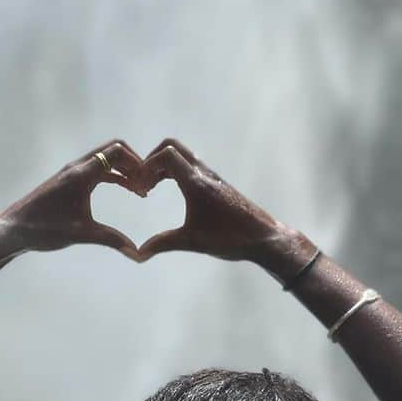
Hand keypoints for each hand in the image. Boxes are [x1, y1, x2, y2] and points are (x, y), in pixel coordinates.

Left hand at [1, 139, 146, 257]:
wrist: (14, 229)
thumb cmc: (43, 229)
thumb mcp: (81, 234)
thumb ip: (111, 239)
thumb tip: (136, 253)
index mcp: (80, 174)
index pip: (116, 151)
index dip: (137, 162)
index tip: (149, 181)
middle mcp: (76, 168)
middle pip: (113, 151)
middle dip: (135, 163)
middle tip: (150, 183)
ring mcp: (72, 173)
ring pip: (106, 161)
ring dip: (125, 170)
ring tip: (142, 189)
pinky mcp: (69, 181)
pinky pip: (98, 170)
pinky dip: (114, 175)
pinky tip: (127, 189)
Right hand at [135, 138, 285, 263]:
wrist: (263, 238)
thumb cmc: (231, 238)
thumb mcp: (193, 242)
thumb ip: (163, 243)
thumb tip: (137, 254)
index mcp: (197, 182)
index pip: (167, 155)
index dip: (146, 166)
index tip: (139, 187)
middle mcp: (204, 173)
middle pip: (172, 147)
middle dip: (151, 160)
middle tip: (142, 182)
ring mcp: (212, 177)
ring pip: (182, 156)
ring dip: (162, 166)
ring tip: (150, 188)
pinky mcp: (217, 184)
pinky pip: (190, 166)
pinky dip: (174, 171)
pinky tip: (170, 191)